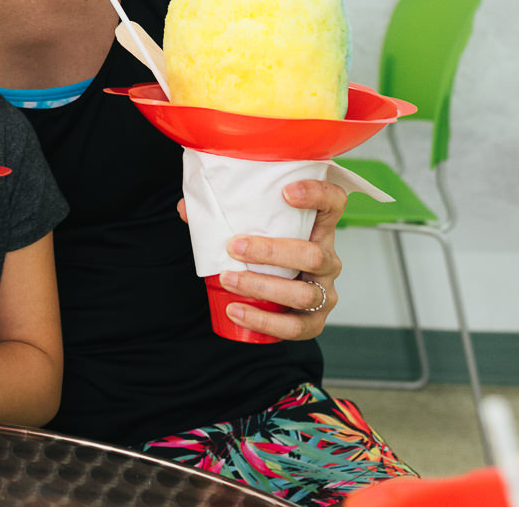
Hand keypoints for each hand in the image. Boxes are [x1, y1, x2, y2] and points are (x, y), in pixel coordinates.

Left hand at [212, 178, 346, 341]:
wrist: (275, 292)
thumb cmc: (265, 251)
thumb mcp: (252, 229)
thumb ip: (222, 216)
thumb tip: (185, 208)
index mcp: (319, 228)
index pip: (334, 203)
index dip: (317, 194)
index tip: (285, 192)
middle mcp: (328, 259)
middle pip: (313, 254)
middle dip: (271, 252)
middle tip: (234, 247)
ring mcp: (324, 291)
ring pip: (303, 293)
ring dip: (262, 287)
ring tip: (228, 279)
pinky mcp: (315, 320)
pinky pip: (295, 327)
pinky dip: (264, 321)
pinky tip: (236, 310)